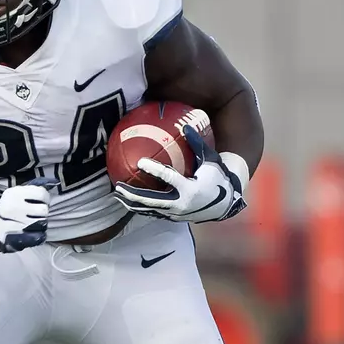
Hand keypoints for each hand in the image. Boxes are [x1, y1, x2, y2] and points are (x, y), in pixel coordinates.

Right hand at [0, 178, 51, 263]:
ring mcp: (15, 223)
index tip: (41, 202)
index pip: (42, 193)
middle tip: (36, 214)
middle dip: (42, 213)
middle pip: (44, 210)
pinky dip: (39, 235)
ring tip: (33, 223)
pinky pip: (39, 236)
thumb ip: (33, 189)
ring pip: (43, 223)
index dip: (45, 199)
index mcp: (14, 193)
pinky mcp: (18, 238)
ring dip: (41, 224)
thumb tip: (54, 182)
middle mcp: (14, 207)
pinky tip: (33, 233)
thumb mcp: (16, 194)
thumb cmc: (9, 208)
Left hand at [113, 125, 248, 222]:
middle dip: (134, 195)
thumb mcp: (210, 160)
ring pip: (150, 210)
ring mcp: (177, 213)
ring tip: (118, 195)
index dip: (154, 170)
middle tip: (119, 186)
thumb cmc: (217, 177)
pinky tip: (128, 202)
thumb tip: (185, 125)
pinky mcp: (174, 218)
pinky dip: (141, 208)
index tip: (140, 162)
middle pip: (153, 200)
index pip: (168, 178)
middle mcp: (181, 203)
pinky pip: (154, 213)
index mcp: (190, 188)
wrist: (225, 203)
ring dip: (133, 204)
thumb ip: (197, 144)